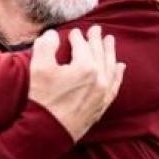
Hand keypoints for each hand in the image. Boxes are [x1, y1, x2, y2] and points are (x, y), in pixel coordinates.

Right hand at [29, 25, 124, 141]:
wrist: (48, 129)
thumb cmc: (42, 98)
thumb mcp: (38, 67)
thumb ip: (46, 45)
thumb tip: (53, 34)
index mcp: (85, 67)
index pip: (82, 45)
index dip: (78, 37)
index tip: (74, 32)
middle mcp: (99, 78)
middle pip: (99, 53)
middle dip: (97, 40)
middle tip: (97, 29)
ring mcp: (103, 92)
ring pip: (110, 67)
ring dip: (110, 52)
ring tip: (110, 41)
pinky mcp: (102, 104)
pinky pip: (115, 85)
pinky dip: (118, 74)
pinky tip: (120, 67)